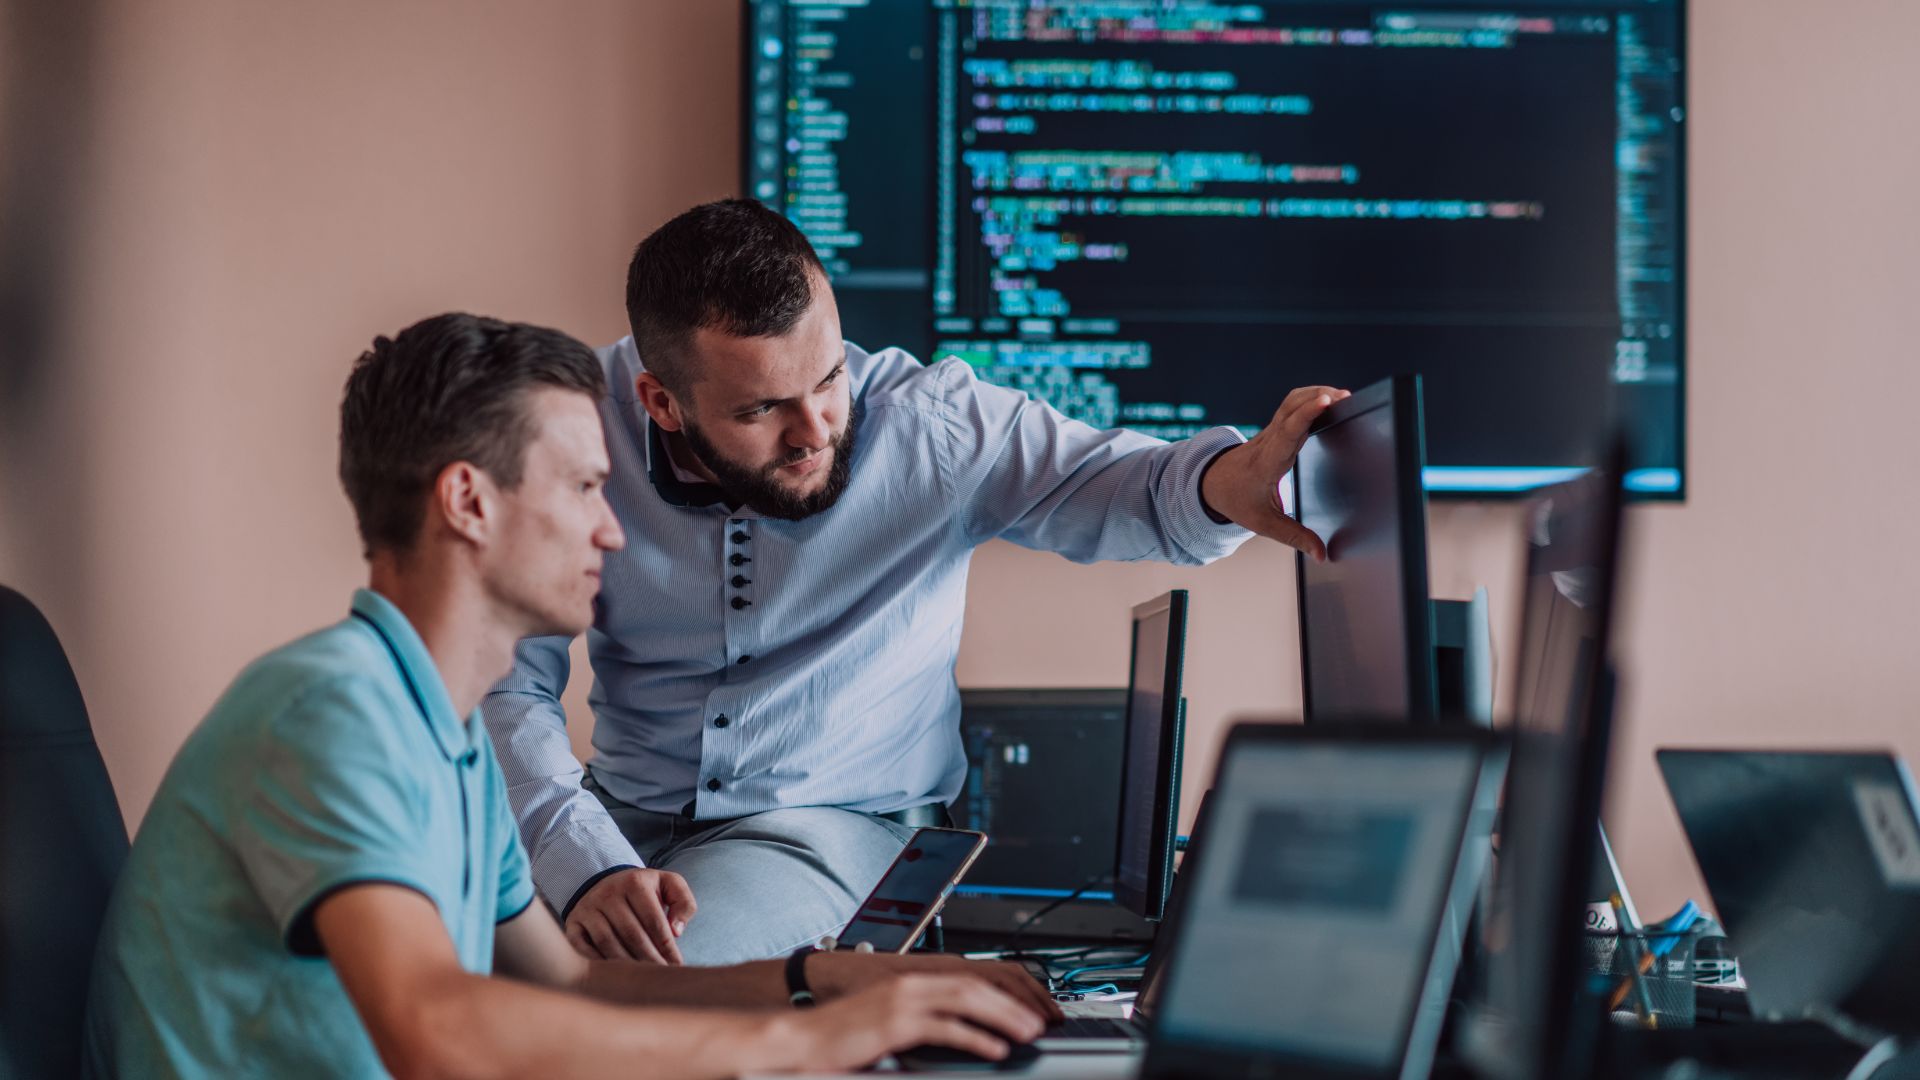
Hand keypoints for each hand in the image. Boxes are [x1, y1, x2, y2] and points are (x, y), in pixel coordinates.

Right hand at [563, 868, 696, 964]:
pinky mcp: (573, 923)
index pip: (654, 920)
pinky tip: (613, 976)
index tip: (676, 965)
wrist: (606, 883)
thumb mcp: (668, 885)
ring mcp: (588, 908)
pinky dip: (597, 963)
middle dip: (649, 959)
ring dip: (626, 965)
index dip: (666, 946)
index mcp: (635, 882)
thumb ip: (683, 902)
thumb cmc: (644, 891)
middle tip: (661, 977)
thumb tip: (676, 931)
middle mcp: (608, 893)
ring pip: (607, 943)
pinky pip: (582, 948)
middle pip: (631, 934)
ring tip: (642, 980)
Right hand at [773, 974, 1047, 1072]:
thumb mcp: (892, 1021)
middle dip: (1015, 1003)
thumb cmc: (845, 1035)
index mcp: (915, 980)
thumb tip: (964, 1030)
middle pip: (977, 985)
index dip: (1007, 989)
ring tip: (1029, 1034)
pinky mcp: (895, 1023)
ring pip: (967, 1001)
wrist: (803, 1038)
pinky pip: (945, 1028)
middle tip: (1043, 1021)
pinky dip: (976, 1038)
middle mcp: (913, 983)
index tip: (1033, 1007)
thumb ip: (925, 1019)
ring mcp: (903, 1001)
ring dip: (1003, 1017)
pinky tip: (995, 1050)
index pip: (973, 976)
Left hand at [1199, 384, 1350, 559]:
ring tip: (1342, 396)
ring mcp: (1270, 431)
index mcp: (1268, 462)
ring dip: (1314, 393)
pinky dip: (1309, 398)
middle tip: (1345, 396)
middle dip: (1317, 396)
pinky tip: (1328, 400)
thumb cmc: (1237, 501)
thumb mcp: (1264, 523)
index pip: (1288, 432)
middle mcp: (1269, 441)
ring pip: (1291, 401)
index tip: (1325, 401)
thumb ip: (1295, 538)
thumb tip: (1323, 554)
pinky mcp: (1275, 428)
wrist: (1212, 484)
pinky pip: (1291, 406)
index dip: (1307, 415)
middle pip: (1291, 408)